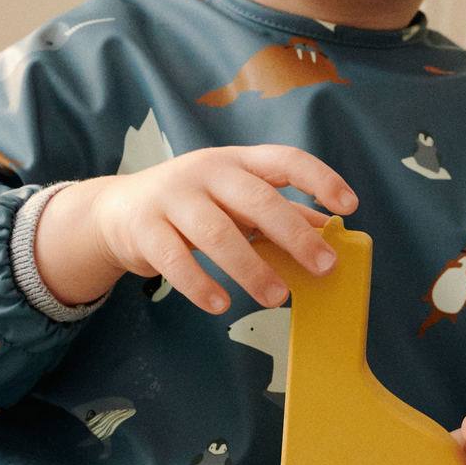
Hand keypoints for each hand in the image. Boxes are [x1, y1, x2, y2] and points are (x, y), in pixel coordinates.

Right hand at [34, 145, 355, 310]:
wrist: (116, 211)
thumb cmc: (193, 205)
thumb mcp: (235, 199)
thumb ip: (278, 212)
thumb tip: (330, 230)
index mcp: (237, 161)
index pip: (285, 159)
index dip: (319, 178)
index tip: (350, 205)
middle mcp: (206, 172)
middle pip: (255, 199)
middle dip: (294, 234)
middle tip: (324, 266)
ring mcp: (171, 197)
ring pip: (216, 233)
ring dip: (251, 268)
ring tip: (278, 297)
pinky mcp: (143, 229)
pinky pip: (174, 259)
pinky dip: (200, 285)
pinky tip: (221, 305)